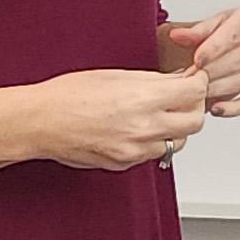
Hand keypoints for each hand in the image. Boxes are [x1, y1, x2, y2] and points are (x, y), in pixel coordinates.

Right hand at [31, 68, 210, 170]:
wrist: (40, 122)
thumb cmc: (68, 94)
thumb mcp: (115, 75)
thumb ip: (152, 81)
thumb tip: (178, 81)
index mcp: (142, 99)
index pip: (195, 92)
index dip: (198, 82)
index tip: (194, 78)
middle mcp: (143, 128)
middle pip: (195, 122)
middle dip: (193, 107)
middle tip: (183, 96)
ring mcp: (135, 151)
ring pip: (177, 142)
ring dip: (175, 128)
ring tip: (158, 113)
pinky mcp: (124, 164)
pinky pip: (153, 154)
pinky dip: (153, 142)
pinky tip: (137, 128)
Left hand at [163, 7, 239, 117]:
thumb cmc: (230, 31)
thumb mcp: (213, 24)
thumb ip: (196, 31)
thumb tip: (177, 36)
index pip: (232, 36)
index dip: (213, 50)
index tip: (197, 61)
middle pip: (237, 61)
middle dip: (211, 72)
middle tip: (190, 80)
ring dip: (218, 89)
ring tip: (198, 92)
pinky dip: (235, 108)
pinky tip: (216, 109)